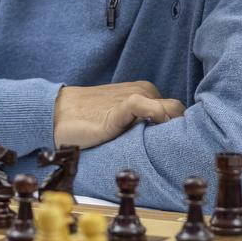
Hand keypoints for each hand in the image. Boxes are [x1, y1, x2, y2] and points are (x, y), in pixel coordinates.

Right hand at [54, 81, 184, 148]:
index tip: (182, 146)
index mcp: (147, 93)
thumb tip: (168, 143)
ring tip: (161, 147)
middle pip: (179, 112)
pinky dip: (156, 116)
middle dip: (181, 129)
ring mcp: (134, 96)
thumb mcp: (124, 122)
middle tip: (172, 149)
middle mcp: (145, 91)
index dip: (182, 128)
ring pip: (171, 110)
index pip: (178, 111)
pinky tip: (152, 131)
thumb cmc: (91, 120)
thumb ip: (144, 126)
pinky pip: (146, 106)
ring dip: (171, 128)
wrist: (58, 114)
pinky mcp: (121, 106)